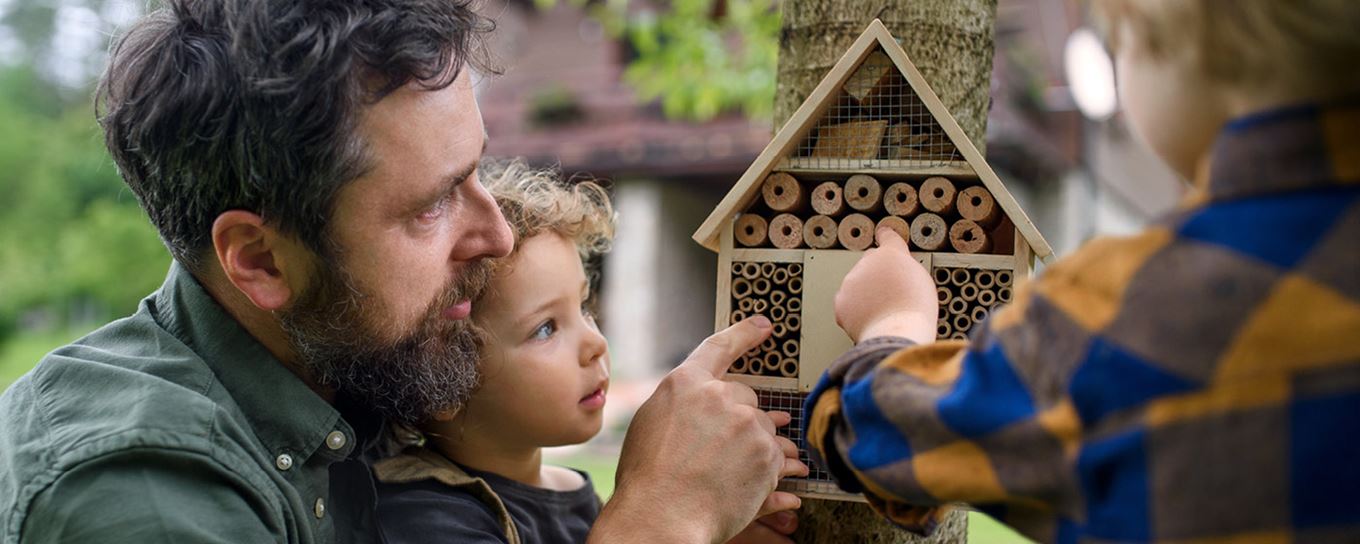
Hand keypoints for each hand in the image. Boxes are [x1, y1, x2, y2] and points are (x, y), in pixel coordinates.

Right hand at [591, 317, 807, 542]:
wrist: (662, 516)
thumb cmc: (648, 479)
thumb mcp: (651, 425)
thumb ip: (680, 405)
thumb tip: (702, 406)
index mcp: (685, 383)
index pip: (719, 347)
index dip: (744, 334)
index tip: (763, 325)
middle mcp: (719, 396)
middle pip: (745, 397)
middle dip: (738, 420)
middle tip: (717, 452)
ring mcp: (746, 423)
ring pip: (762, 428)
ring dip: (752, 447)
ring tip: (727, 474)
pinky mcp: (767, 453)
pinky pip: (775, 456)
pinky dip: (765, 470)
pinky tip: (741, 485)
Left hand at [835, 226, 937, 343]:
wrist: (896, 331)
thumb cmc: (914, 310)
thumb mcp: (921, 279)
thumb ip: (905, 268)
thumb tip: (898, 271)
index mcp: (891, 254)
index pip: (887, 237)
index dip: (886, 237)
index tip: (883, 233)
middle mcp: (868, 262)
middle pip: (871, 264)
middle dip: (877, 275)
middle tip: (891, 295)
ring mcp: (851, 281)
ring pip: (857, 284)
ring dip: (866, 294)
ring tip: (884, 311)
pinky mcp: (841, 301)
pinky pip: (848, 303)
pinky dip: (856, 311)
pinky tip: (871, 319)